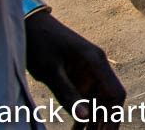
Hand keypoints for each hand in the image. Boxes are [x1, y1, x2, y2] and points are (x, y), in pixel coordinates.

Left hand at [25, 12, 124, 128]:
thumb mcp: (51, 71)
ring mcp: (87, 72)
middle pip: (108, 101)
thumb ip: (68, 94)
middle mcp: (97, 68)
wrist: (29, 24)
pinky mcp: (76, 76)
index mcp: (96, 63)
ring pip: (97, 102)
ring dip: (93, 122)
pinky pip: (84, 99)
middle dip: (105, 122)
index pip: (116, 94)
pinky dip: (81, 115)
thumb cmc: (40, 43)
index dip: (114, 116)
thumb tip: (85, 117)